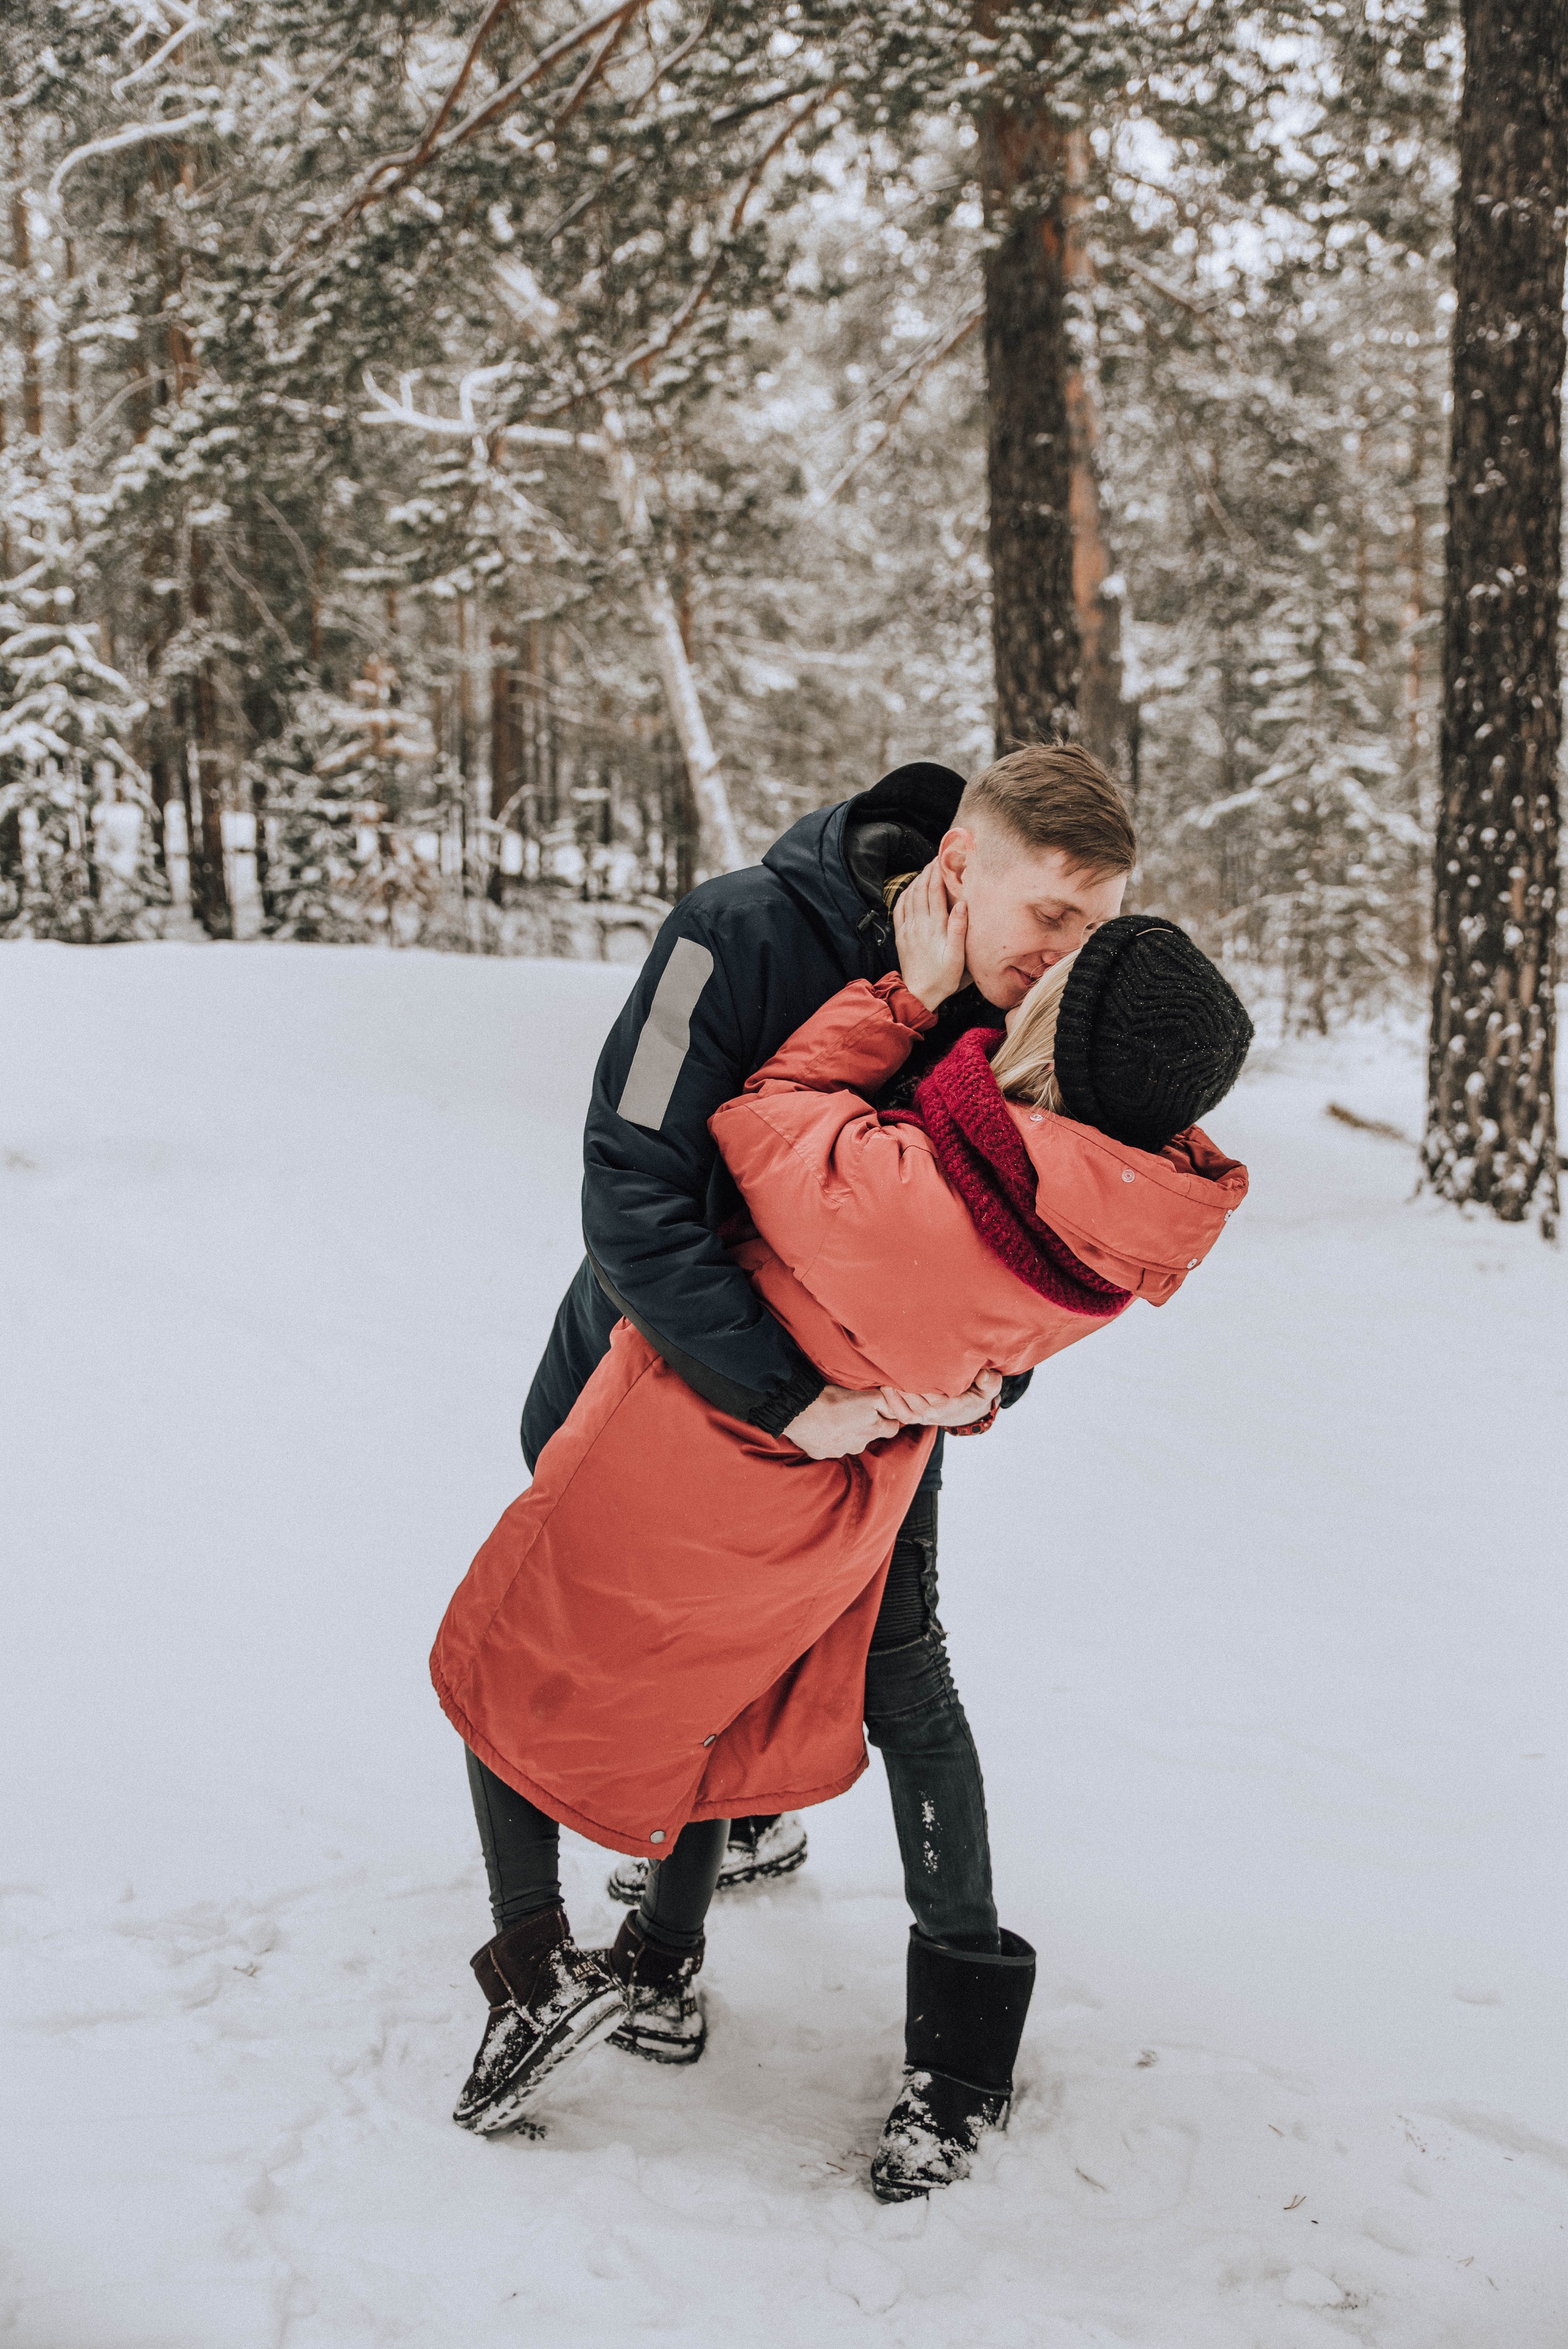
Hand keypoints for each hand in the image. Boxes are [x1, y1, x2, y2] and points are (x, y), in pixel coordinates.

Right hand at [782, 1384, 902, 1458]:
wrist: (802, 1411)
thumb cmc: (835, 1401)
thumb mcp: (869, 1397)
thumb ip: (887, 1402)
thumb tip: (896, 1407)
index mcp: (872, 1431)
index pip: (892, 1428)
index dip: (887, 1418)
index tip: (879, 1410)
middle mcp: (858, 1445)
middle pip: (868, 1436)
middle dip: (865, 1425)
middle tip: (852, 1410)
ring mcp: (838, 1452)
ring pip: (848, 1442)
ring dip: (845, 1432)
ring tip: (834, 1416)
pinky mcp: (820, 1453)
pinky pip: (828, 1446)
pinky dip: (827, 1437)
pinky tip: (820, 1424)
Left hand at [877, 1368, 1003, 1429]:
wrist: (969, 1409)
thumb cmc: (977, 1392)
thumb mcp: (989, 1387)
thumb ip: (990, 1382)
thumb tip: (984, 1375)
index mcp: (953, 1405)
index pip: (936, 1397)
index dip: (924, 1384)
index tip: (914, 1366)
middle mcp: (937, 1413)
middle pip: (917, 1402)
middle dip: (905, 1385)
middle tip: (894, 1365)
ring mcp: (925, 1417)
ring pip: (906, 1409)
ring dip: (894, 1395)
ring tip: (885, 1376)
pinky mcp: (917, 1417)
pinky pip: (901, 1414)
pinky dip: (890, 1403)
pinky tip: (884, 1386)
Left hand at [894, 860, 967, 1012]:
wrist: (919, 994)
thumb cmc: (942, 978)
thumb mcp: (957, 958)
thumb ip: (959, 930)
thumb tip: (963, 904)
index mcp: (934, 927)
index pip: (935, 892)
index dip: (938, 873)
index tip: (942, 859)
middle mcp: (919, 925)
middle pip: (921, 890)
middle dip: (928, 872)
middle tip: (935, 859)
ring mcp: (908, 930)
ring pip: (909, 897)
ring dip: (917, 881)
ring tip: (925, 870)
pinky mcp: (901, 936)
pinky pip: (899, 909)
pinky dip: (904, 895)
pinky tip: (909, 890)